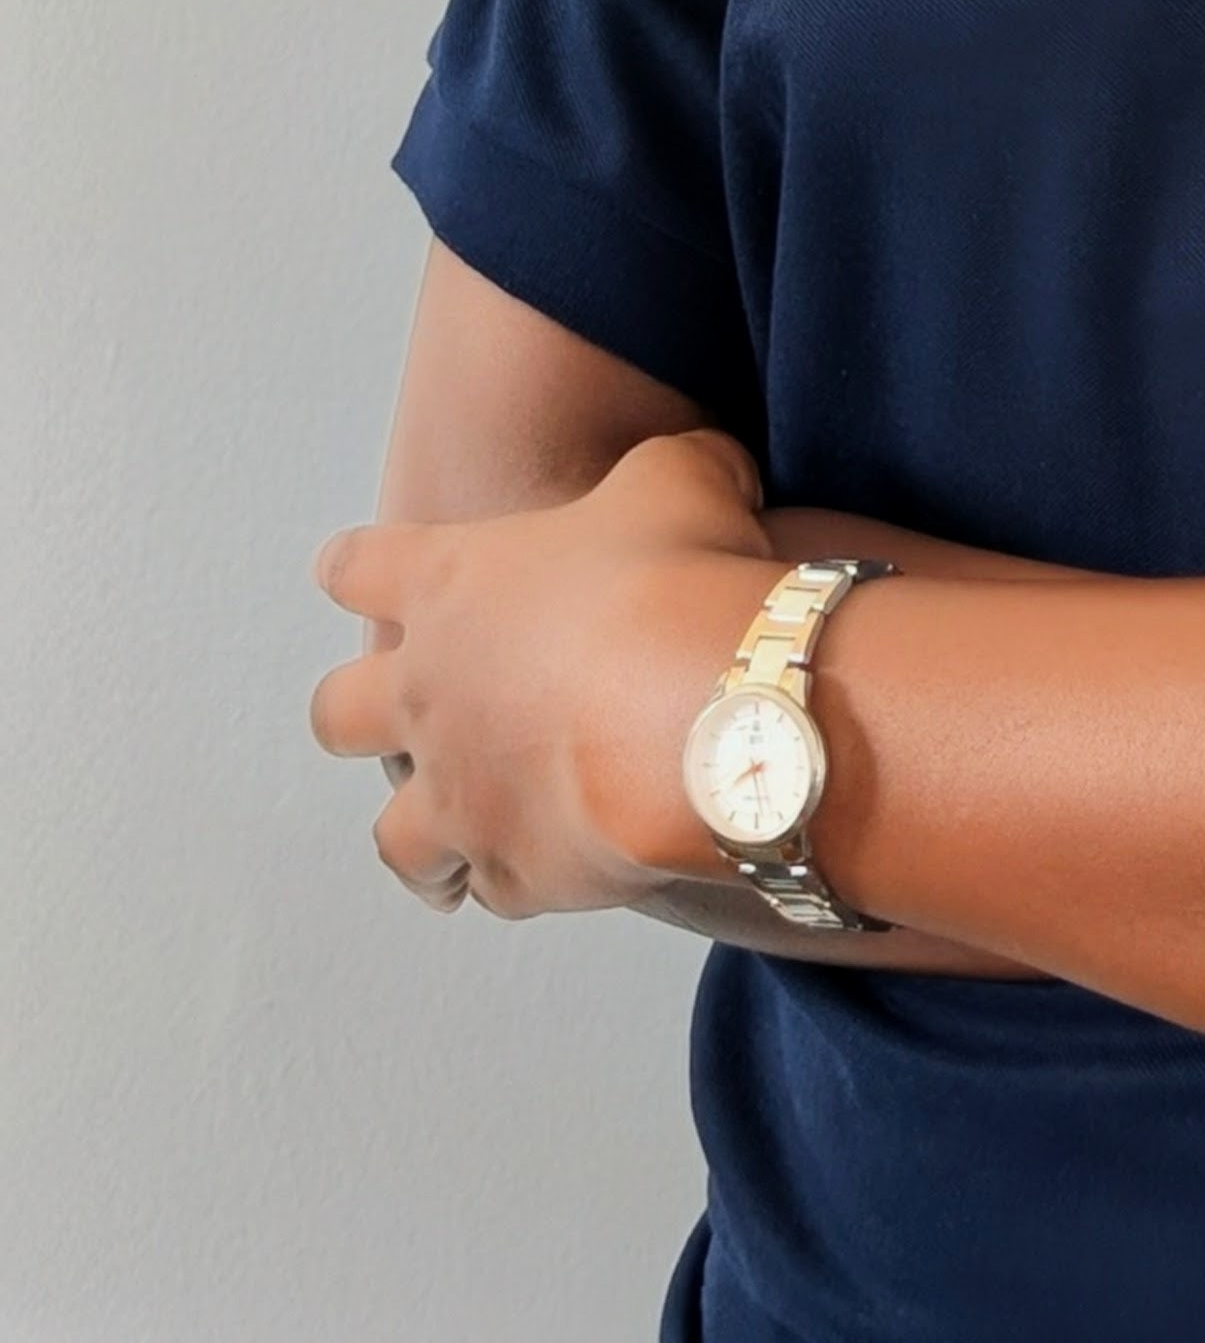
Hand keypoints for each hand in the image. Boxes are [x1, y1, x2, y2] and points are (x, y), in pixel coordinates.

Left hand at [309, 428, 778, 920]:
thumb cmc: (680, 584)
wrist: (717, 712)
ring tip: (453, 838)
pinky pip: (496, 887)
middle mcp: (429, 695)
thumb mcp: (680, 478)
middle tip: (397, 716)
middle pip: (337, 714)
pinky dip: (520, 876)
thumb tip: (704, 468)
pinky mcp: (513, 869)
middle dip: (358, 717)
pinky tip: (553, 865)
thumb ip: (667, 469)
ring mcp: (459, 793)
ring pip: (395, 835)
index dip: (355, 567)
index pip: (359, 566)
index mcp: (448, 587)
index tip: (350, 570)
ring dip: (424, 830)